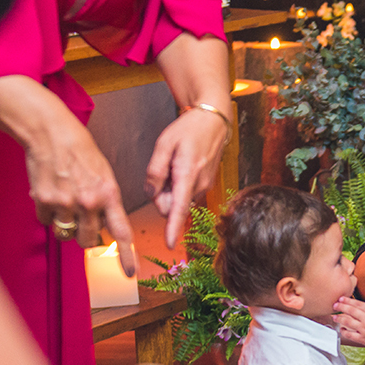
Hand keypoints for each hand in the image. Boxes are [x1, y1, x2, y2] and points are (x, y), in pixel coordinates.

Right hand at [25, 113, 137, 277]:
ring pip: (65, 233)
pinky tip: (50, 192)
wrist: (51, 132)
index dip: (127, 256)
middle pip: (87, 241)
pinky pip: (46, 221)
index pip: (122, 232)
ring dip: (64, 224)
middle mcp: (89, 202)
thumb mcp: (104, 175)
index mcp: (109, 195)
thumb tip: (103, 229)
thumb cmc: (80, 151)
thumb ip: (106, 203)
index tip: (130, 273)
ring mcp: (66, 202)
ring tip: (64, 200)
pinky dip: (46, 211)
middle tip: (80, 217)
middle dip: (84, 235)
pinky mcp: (44, 199)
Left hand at [145, 106, 226, 248]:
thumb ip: (155, 170)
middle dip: (161, 197)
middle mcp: (199, 184)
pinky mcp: (205, 185)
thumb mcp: (164, 143)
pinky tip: (180, 168)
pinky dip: (177, 186)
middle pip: (172, 205)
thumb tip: (151, 193)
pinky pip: (185, 194)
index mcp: (188, 174)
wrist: (213, 121)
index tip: (169, 244)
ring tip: (173, 164)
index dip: (173, 227)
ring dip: (169, 190)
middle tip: (160, 172)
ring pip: (178, 200)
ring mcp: (204, 186)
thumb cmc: (189, 129)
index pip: (179, 207)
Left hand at [335, 290, 364, 349]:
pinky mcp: (363, 339)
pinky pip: (350, 335)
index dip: (348, 300)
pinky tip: (341, 328)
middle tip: (334, 305)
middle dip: (341, 307)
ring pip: (349, 322)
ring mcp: (364, 330)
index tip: (341, 298)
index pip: (358, 304)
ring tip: (334, 317)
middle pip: (351, 312)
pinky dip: (344, 332)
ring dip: (340, 319)